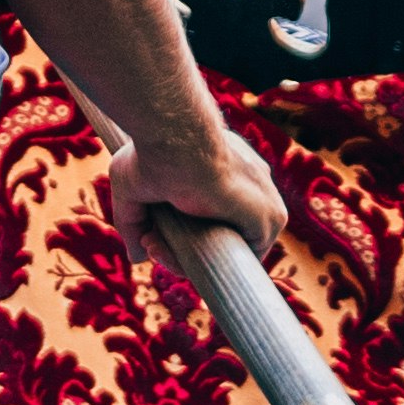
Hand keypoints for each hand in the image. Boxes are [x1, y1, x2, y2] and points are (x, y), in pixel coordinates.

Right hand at [109, 112, 286, 269]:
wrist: (175, 138)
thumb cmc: (150, 151)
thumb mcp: (132, 186)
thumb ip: (135, 222)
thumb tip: (138, 257)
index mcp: (225, 173)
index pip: (208, 220)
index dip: (176, 236)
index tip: (149, 237)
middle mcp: (248, 186)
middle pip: (216, 238)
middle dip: (178, 249)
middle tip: (149, 242)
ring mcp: (263, 201)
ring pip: (227, 250)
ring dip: (189, 259)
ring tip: (156, 247)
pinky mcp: (271, 217)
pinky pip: (243, 258)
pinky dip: (211, 266)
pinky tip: (178, 257)